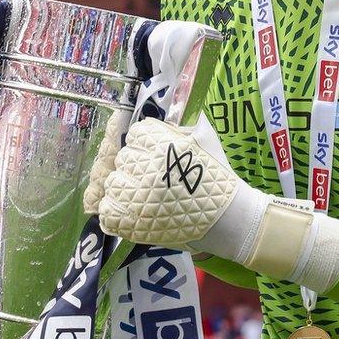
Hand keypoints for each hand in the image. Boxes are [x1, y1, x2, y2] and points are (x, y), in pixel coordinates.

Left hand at [88, 117, 239, 247]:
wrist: (229, 220)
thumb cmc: (219, 180)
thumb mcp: (207, 142)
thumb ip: (183, 127)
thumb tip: (167, 115)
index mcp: (163, 146)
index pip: (135, 135)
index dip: (142, 145)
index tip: (151, 155)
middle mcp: (148, 168)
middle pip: (123, 159)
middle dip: (135, 168)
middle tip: (151, 179)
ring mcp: (138, 196)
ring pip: (113, 184)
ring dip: (124, 189)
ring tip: (142, 197)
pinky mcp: (133, 222)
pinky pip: (108, 212)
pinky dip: (115, 213)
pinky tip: (131, 213)